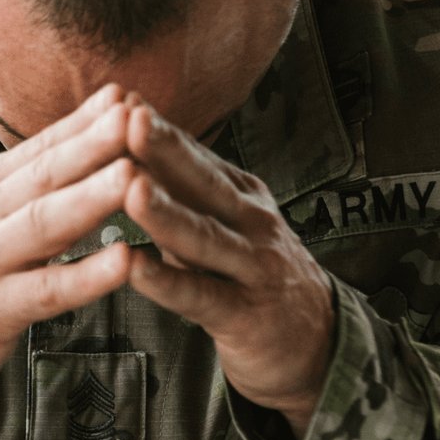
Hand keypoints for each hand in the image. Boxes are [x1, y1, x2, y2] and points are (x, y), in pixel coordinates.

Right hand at [0, 83, 136, 424]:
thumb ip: (33, 184)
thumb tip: (88, 140)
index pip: (41, 148)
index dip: (85, 122)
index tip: (128, 95)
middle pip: (45, 175)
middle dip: (93, 144)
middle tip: (137, 117)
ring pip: (44, 225)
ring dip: (90, 198)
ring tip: (133, 175)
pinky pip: (46, 291)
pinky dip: (86, 276)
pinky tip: (124, 262)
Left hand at [120, 95, 333, 438]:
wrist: (319, 343)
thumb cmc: (253, 277)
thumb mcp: (224, 225)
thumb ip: (182, 194)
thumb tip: (128, 146)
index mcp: (240, 195)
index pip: (194, 156)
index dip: (158, 127)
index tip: (120, 96)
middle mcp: (251, 223)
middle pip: (202, 183)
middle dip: (164, 150)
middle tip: (128, 118)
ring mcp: (253, 267)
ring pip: (204, 236)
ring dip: (165, 213)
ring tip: (130, 188)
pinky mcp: (245, 315)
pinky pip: (200, 296)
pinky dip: (167, 282)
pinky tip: (136, 268)